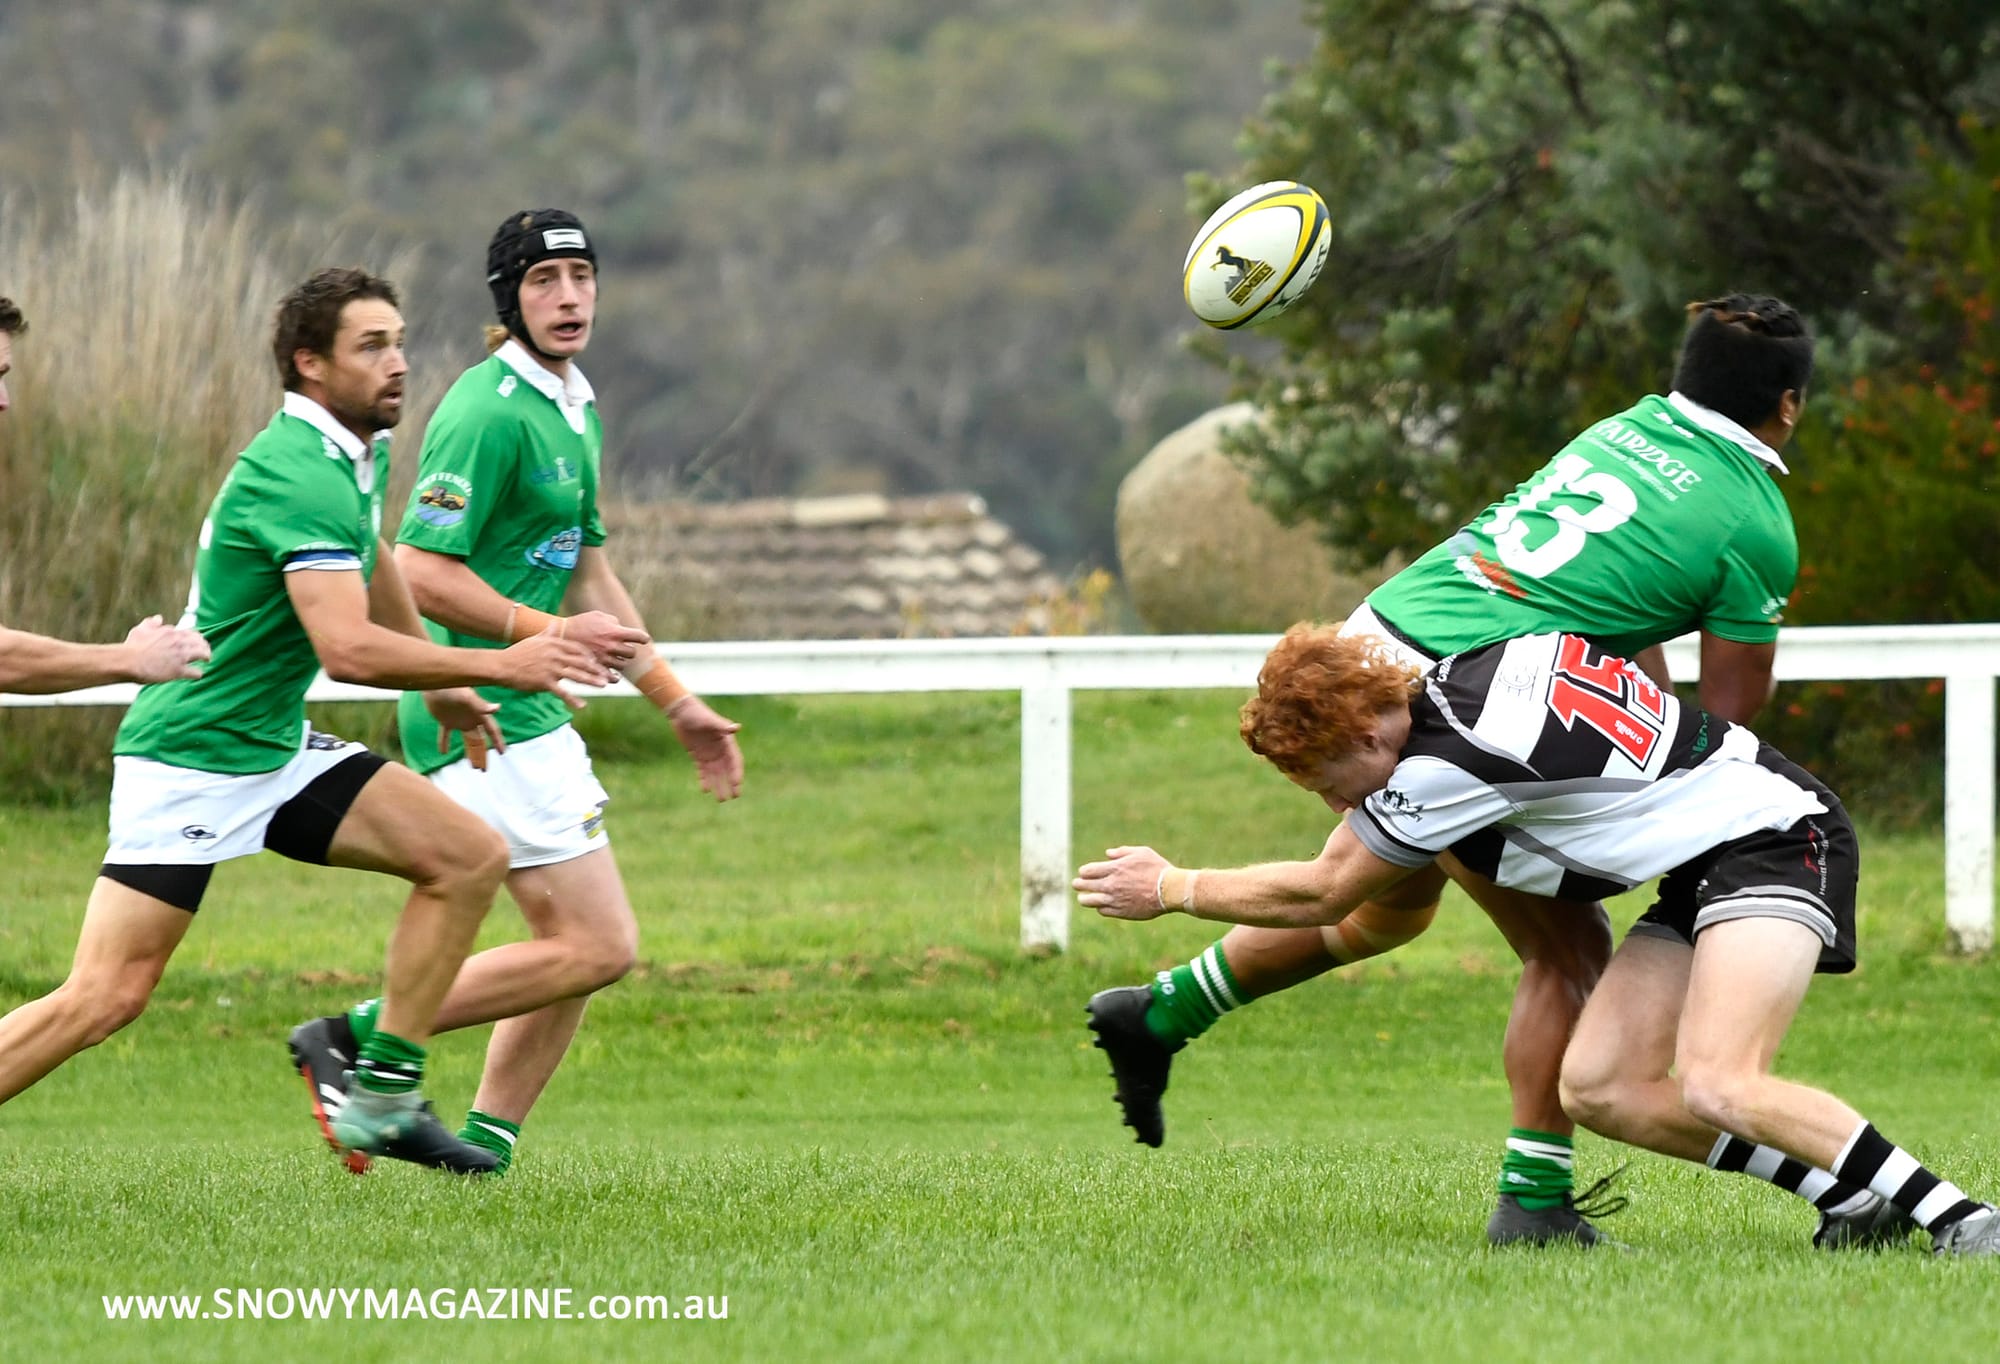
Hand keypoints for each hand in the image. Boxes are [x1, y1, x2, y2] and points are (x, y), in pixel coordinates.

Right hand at [122, 615, 209, 681]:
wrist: (128, 661)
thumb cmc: (132, 646)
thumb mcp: (141, 629)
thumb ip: (151, 623)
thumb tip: (158, 618)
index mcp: (172, 632)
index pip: (192, 633)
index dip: (196, 638)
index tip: (196, 641)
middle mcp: (179, 642)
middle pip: (200, 642)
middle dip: (204, 646)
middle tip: (205, 651)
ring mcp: (180, 656)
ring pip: (203, 654)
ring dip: (206, 656)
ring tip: (207, 659)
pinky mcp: (179, 671)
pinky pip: (196, 672)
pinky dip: (198, 673)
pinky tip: (197, 674)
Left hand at [424, 687, 502, 770]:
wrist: (433, 684)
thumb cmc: (452, 688)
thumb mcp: (468, 697)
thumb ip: (482, 705)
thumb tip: (498, 708)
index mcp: (479, 714)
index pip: (492, 730)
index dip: (498, 741)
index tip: (502, 752)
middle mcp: (471, 719)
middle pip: (480, 739)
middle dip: (483, 753)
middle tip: (484, 769)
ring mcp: (459, 720)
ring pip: (467, 740)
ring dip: (470, 752)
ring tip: (473, 766)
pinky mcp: (445, 721)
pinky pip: (446, 735)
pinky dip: (444, 743)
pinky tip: (442, 752)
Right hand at [495, 624, 613, 707]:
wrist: (502, 665)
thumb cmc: (518, 653)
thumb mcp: (534, 639)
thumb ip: (547, 633)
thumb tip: (554, 624)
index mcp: (554, 644)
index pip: (578, 649)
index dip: (590, 656)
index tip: (599, 662)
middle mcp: (555, 654)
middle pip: (581, 661)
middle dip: (596, 669)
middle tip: (609, 675)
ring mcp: (550, 668)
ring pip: (576, 675)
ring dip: (591, 681)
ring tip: (603, 685)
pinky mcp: (544, 682)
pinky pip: (562, 692)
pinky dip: (572, 700)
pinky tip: (582, 706)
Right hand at [561, 610, 649, 671]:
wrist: (560, 635)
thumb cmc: (578, 623)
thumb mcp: (596, 616)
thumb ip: (611, 621)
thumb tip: (621, 627)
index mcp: (613, 632)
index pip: (637, 636)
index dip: (643, 638)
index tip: (644, 639)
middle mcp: (610, 646)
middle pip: (631, 653)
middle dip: (628, 651)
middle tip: (623, 649)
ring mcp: (604, 659)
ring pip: (622, 666)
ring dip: (620, 663)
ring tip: (615, 660)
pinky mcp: (596, 668)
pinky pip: (612, 678)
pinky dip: (614, 678)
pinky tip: (613, 675)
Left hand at [669, 696, 743, 800]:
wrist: (680, 712)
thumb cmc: (697, 713)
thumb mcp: (710, 720)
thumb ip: (722, 726)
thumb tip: (737, 728)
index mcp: (727, 741)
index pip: (735, 760)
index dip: (736, 772)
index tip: (736, 784)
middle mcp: (720, 749)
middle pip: (728, 770)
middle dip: (731, 783)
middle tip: (734, 796)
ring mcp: (709, 753)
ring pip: (715, 774)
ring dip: (719, 785)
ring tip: (720, 799)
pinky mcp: (697, 756)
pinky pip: (702, 771)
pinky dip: (704, 780)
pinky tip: (705, 790)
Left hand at [1073, 845, 1172, 920]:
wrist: (1169, 890)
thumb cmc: (1157, 869)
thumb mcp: (1141, 852)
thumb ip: (1122, 852)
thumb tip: (1108, 854)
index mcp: (1114, 869)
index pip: (1087, 871)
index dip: (1084, 872)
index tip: (1084, 873)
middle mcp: (1110, 885)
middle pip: (1084, 886)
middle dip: (1079, 884)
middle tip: (1077, 884)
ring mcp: (1114, 900)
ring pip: (1089, 901)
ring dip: (1084, 898)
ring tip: (1083, 898)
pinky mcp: (1121, 912)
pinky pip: (1102, 911)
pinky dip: (1100, 907)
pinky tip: (1101, 905)